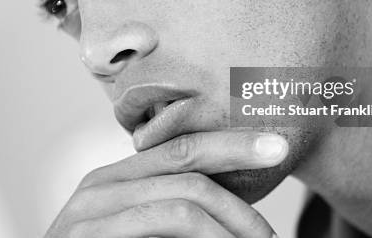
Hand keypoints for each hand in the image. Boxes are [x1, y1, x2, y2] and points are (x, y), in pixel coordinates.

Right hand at [45, 130, 287, 236]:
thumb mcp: (138, 232)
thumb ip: (167, 213)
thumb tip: (226, 215)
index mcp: (116, 177)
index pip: (179, 145)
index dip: (229, 142)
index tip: (274, 146)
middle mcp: (102, 183)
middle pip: (186, 157)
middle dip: (240, 164)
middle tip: (281, 177)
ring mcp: (92, 207)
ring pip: (184, 195)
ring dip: (233, 220)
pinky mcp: (89, 233)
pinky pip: (165, 219)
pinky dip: (209, 237)